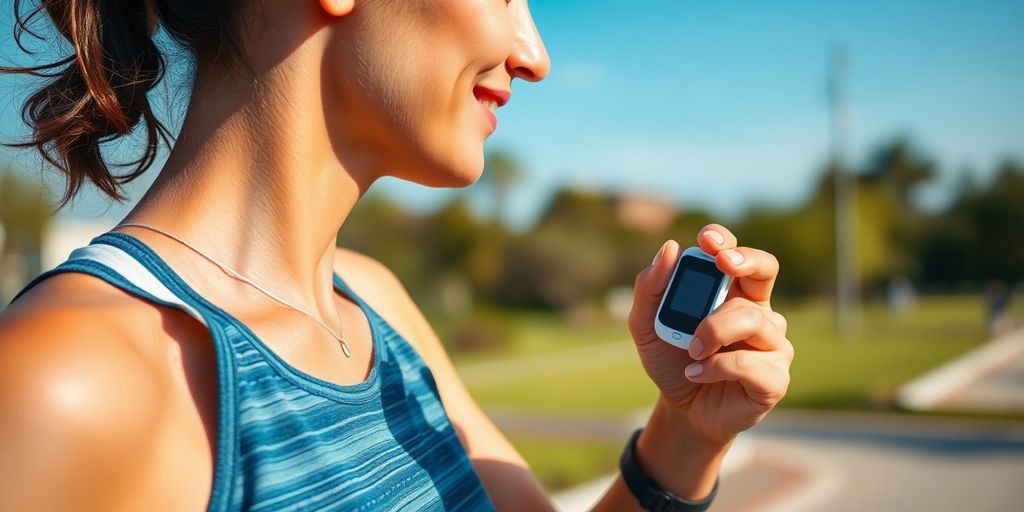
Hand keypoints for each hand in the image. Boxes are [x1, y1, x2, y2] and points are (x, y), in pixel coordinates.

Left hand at [628, 224, 792, 445]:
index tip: (707, 241)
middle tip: (723, 263)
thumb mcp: (646, 326)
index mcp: (729, 291)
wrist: (681, 410)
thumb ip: (650, 289)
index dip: (726, 241)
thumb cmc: (671, 362)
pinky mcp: (774, 377)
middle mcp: (757, 311)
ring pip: (753, 318)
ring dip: (713, 331)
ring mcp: (771, 343)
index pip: (737, 254)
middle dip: (746, 260)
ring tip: (691, 352)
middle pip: (765, 270)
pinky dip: (716, 367)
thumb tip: (670, 249)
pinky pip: (751, 363)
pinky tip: (696, 373)